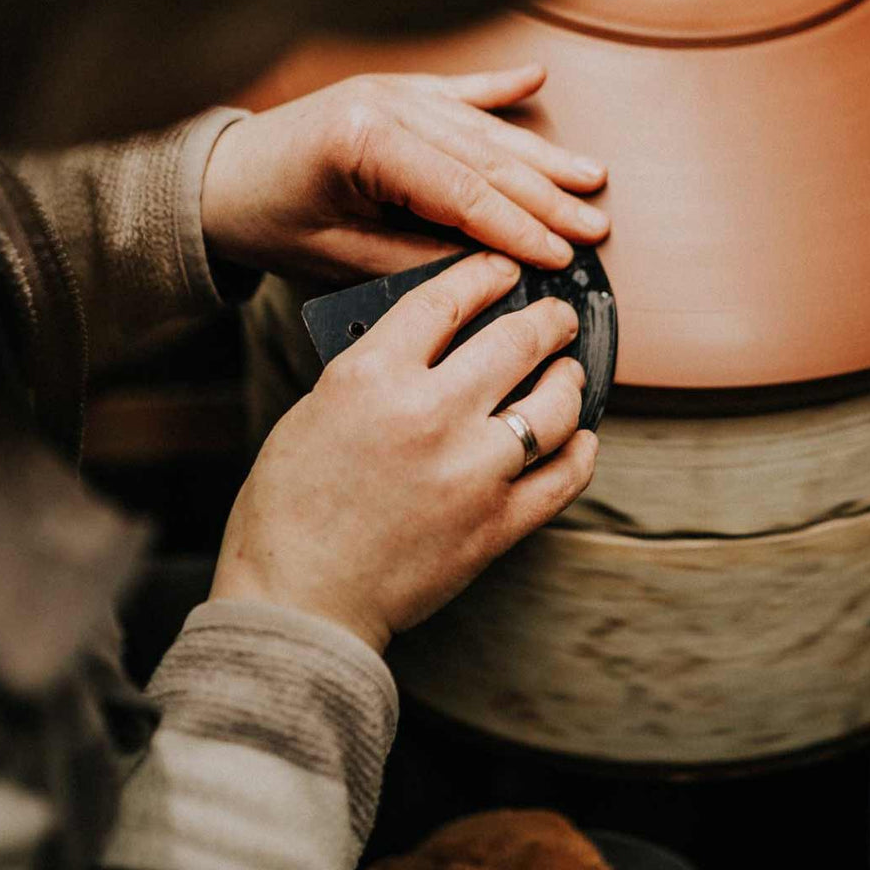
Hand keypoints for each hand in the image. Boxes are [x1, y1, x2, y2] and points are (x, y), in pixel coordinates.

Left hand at [200, 65, 608, 280]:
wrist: (214, 178)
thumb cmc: (267, 220)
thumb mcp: (337, 257)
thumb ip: (415, 259)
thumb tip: (491, 270)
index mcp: (364, 142)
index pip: (462, 191)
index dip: (517, 228)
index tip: (562, 256)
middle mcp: (384, 103)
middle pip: (484, 156)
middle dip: (545, 196)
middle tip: (595, 226)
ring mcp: (390, 90)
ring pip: (481, 126)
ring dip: (539, 155)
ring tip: (591, 176)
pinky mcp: (390, 89)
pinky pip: (455, 90)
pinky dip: (498, 88)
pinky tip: (536, 83)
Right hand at [210, 251, 598, 651]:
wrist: (298, 600)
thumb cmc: (291, 506)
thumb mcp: (318, 409)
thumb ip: (378, 370)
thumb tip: (438, 343)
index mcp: (371, 375)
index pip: (446, 298)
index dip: (485, 274)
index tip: (503, 269)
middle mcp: (430, 413)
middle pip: (515, 340)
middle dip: (547, 319)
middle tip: (557, 316)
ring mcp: (471, 471)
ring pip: (553, 405)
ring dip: (568, 380)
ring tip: (567, 374)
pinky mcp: (496, 525)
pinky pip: (563, 477)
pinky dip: (579, 451)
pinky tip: (578, 438)